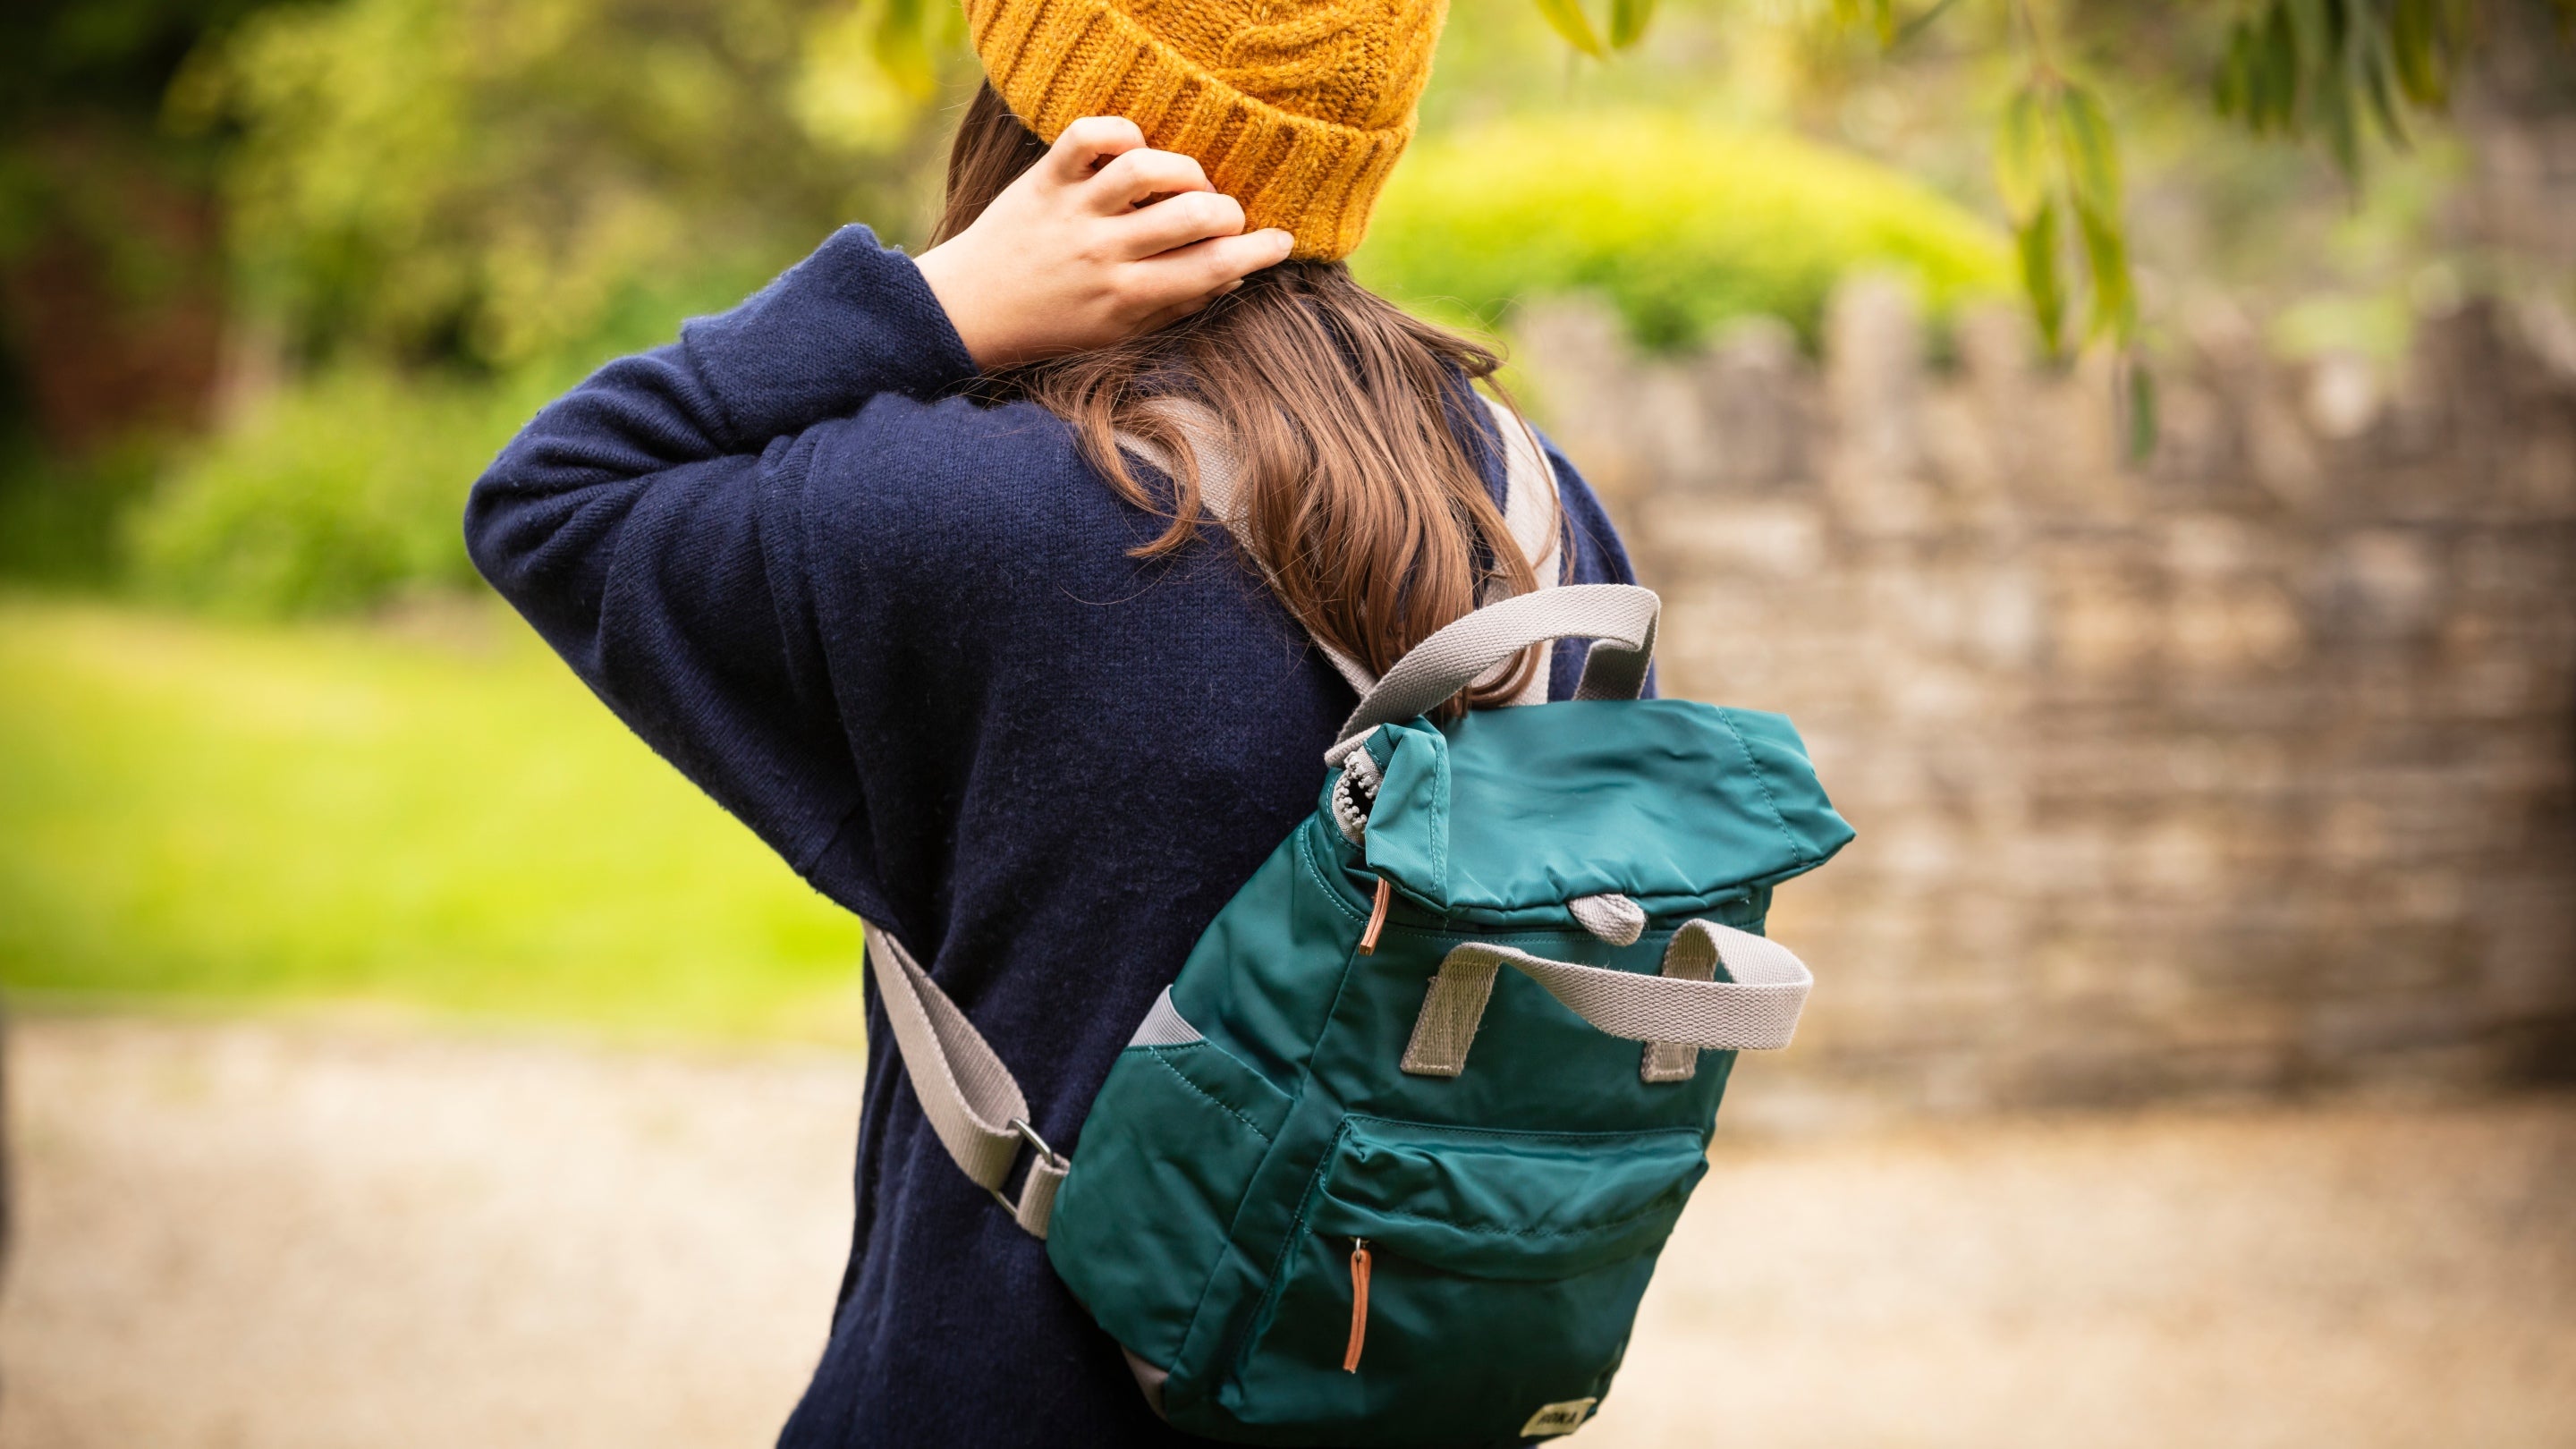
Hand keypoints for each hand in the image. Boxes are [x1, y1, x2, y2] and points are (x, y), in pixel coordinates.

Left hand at [913, 116, 1294, 369]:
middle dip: (1228, 211)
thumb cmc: (1056, 324)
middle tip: (1226, 215)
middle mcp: (1103, 252)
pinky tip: (1136, 148)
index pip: (1212, 268)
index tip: (1281, 242)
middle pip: (1192, 216)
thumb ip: (1175, 304)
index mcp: (1127, 297)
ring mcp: (1073, 211)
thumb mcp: (1120, 332)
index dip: (1259, 252)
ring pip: (1148, 168)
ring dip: (1185, 169)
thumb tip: (1232, 274)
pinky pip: (1091, 134)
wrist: (971, 310)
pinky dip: (1123, 130)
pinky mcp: (1046, 178)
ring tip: (1188, 182)